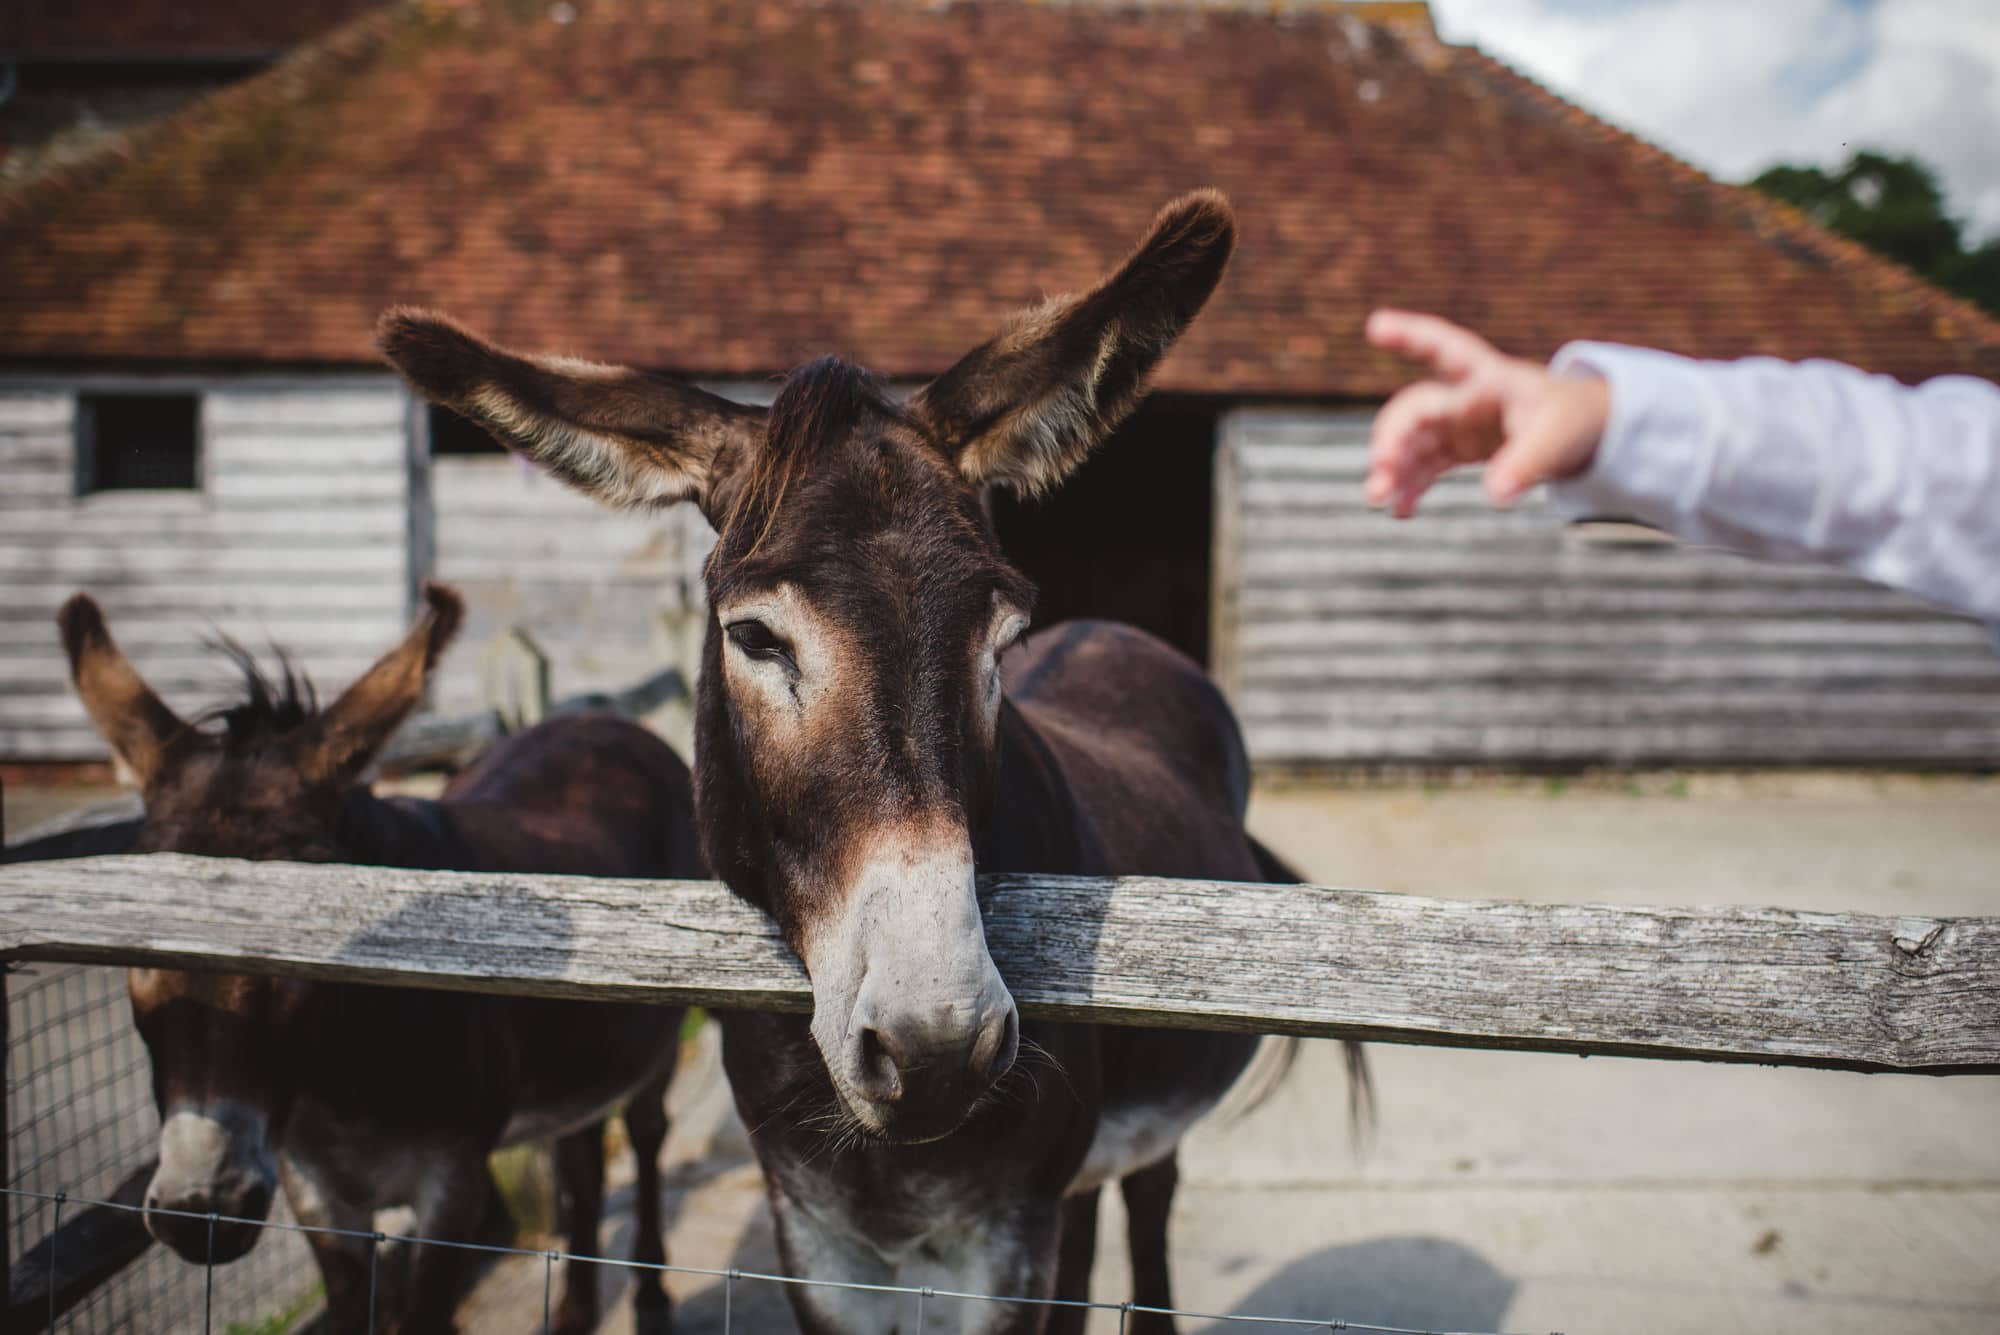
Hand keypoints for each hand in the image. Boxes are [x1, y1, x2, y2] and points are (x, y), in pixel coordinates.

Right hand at [1363, 309, 1609, 515]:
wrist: (1579, 433)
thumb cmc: (1568, 421)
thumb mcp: (1554, 440)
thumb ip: (1524, 464)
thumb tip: (1495, 495)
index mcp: (1486, 377)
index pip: (1445, 350)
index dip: (1411, 335)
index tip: (1377, 324)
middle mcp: (1462, 397)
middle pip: (1415, 410)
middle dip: (1393, 437)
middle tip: (1381, 469)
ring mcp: (1456, 425)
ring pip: (1412, 442)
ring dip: (1393, 468)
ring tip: (1377, 500)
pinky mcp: (1457, 450)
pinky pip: (1425, 468)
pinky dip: (1412, 487)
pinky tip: (1401, 511)